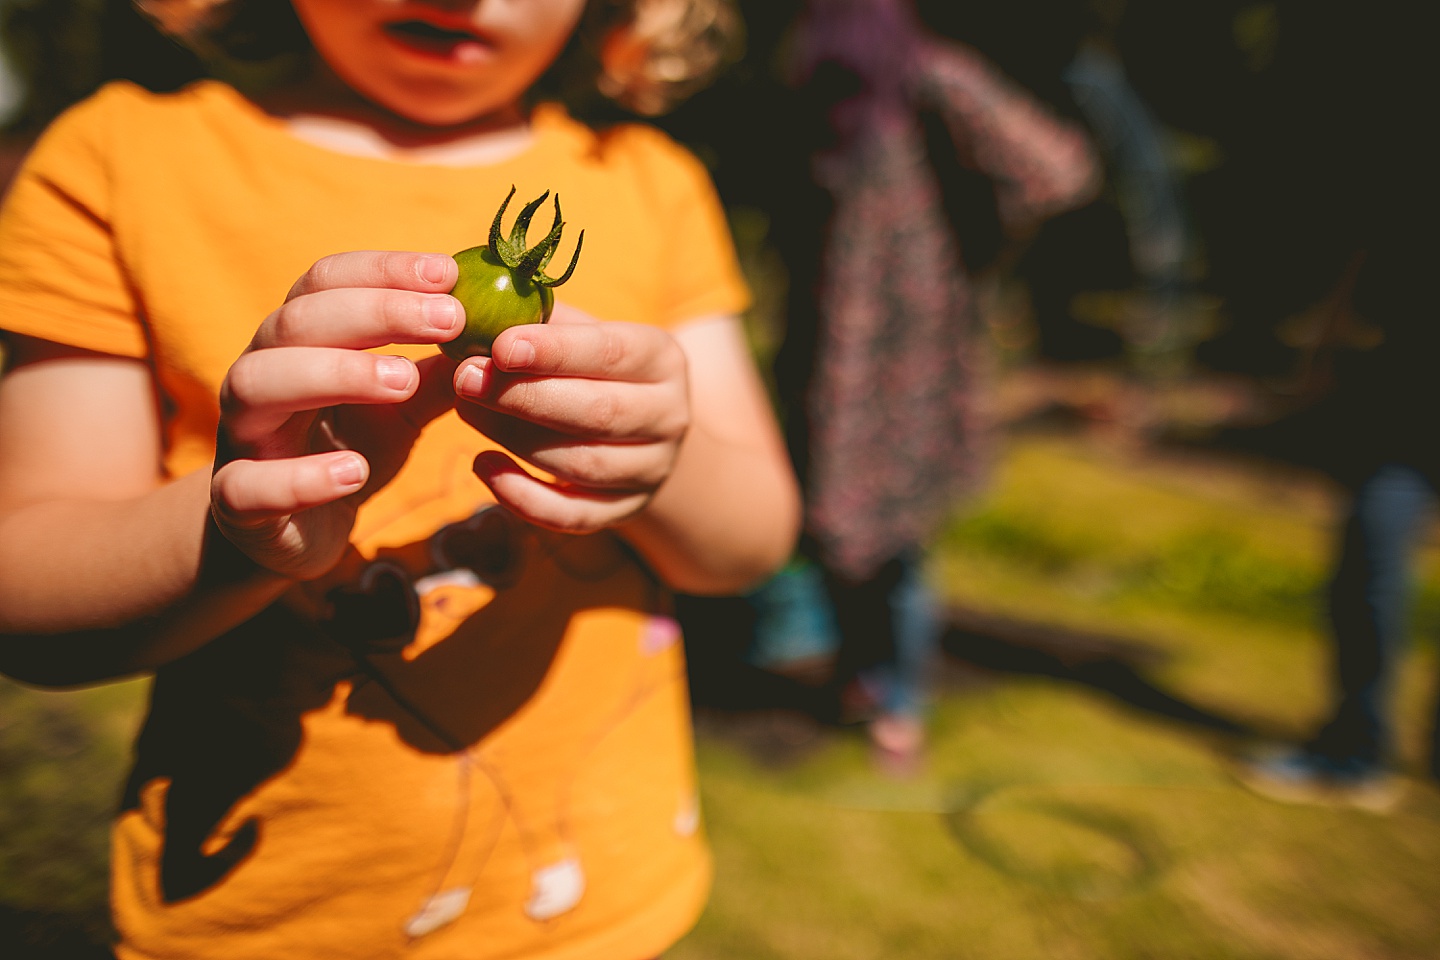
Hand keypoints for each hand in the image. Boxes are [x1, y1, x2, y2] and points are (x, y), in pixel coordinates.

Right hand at [210, 251, 463, 578]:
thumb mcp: (401, 410)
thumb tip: (493, 336)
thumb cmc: (347, 451)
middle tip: (451, 319)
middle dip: (376, 311)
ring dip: (334, 373)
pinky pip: (249, 484)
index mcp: (299, 341)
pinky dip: (302, 477)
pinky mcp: (238, 501)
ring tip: (403, 380)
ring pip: (258, 383)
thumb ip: (438, 376)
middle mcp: (261, 373)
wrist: (295, 532)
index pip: (326, 282)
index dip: (384, 270)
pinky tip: (354, 471)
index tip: (450, 273)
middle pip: (297, 321)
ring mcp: (242, 436)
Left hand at [452, 303, 689, 533]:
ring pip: (583, 464)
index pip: (612, 353)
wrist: (642, 429)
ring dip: (516, 439)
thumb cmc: (596, 368)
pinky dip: (523, 497)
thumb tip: (473, 311)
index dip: (555, 351)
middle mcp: (668, 416)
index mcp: (662, 359)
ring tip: (466, 410)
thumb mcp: (584, 333)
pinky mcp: (625, 510)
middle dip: (525, 397)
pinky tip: (483, 465)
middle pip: (599, 413)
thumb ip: (540, 322)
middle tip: (466, 379)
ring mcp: (651, 470)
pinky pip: (572, 515)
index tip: (500, 346)